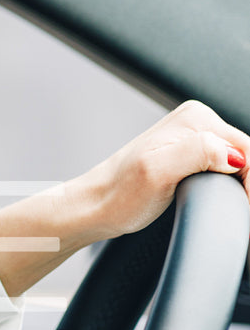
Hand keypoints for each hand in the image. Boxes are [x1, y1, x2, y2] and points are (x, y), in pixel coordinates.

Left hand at [0, 100, 249, 297]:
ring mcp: (194, 139)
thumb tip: (233, 154)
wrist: (94, 207)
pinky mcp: (190, 157)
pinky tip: (228, 200)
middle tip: (243, 211)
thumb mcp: (158, 171)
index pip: (249, 149)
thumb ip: (198, 153)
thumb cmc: (118, 195)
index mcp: (196, 118)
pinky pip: (226, 169)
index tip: (248, 207)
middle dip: (248, 183)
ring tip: (239, 206)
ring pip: (240, 163)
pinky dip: (232, 186)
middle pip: (247, 155)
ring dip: (242, 185)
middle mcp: (197, 121)